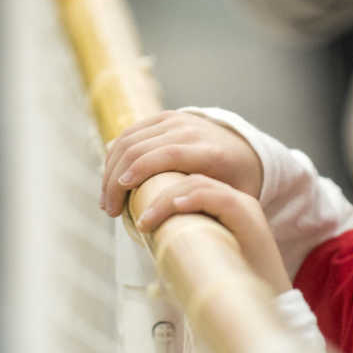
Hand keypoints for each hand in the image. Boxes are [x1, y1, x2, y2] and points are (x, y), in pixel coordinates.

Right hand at [101, 110, 262, 216]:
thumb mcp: (236, 198)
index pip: (169, 155)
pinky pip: (130, 133)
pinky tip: (109, 180)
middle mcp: (191, 130)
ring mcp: (176, 120)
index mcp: (211, 152)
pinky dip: (114, 156)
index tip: (121, 197)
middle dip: (117, 180)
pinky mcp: (164, 117)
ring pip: (130, 140)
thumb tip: (189, 234)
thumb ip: (215, 210)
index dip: (141, 172)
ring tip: (107, 200)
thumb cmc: (238, 183)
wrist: (245, 148)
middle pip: (142, 149)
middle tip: (109, 210)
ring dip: (111, 171)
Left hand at [136, 173, 291, 293]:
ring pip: (199, 184)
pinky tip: (174, 208)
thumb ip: (184, 277)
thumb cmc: (238, 295)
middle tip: (139, 218)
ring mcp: (244, 207)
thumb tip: (153, 289)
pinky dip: (193, 199)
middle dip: (158, 194)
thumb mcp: (203, 278)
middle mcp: (235, 203)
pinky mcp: (249, 216)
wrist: (268, 307)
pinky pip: (218, 197)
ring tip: (147, 219)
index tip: (138, 214)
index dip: (160, 194)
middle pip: (190, 181)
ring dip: (167, 199)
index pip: (188, 188)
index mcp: (224, 212)